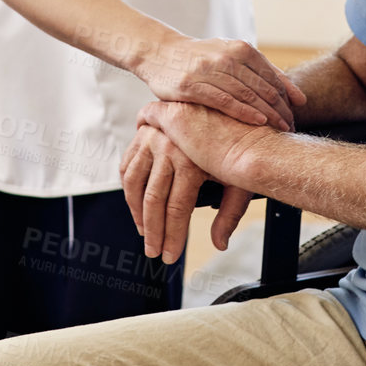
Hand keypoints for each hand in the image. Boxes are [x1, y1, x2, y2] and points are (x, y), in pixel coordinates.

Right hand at [119, 122, 254, 263]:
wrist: (225, 110)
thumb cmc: (235, 147)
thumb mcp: (238, 179)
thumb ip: (229, 214)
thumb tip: (220, 243)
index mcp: (191, 159)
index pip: (176, 209)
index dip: (172, 236)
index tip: (170, 255)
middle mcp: (167, 147)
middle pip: (153, 200)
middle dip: (153, 231)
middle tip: (154, 251)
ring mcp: (152, 139)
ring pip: (134, 185)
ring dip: (136, 213)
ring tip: (144, 231)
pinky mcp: (143, 134)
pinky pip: (127, 166)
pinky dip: (128, 189)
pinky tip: (135, 205)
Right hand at [135, 37, 306, 130]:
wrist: (160, 53)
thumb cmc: (201, 58)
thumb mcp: (232, 56)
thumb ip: (263, 72)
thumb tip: (298, 96)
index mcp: (241, 49)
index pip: (273, 77)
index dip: (288, 98)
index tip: (296, 116)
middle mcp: (228, 56)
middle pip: (264, 87)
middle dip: (281, 109)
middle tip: (291, 127)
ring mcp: (210, 70)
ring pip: (247, 94)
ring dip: (268, 114)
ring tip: (280, 129)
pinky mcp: (192, 85)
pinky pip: (224, 100)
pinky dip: (244, 111)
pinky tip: (258, 122)